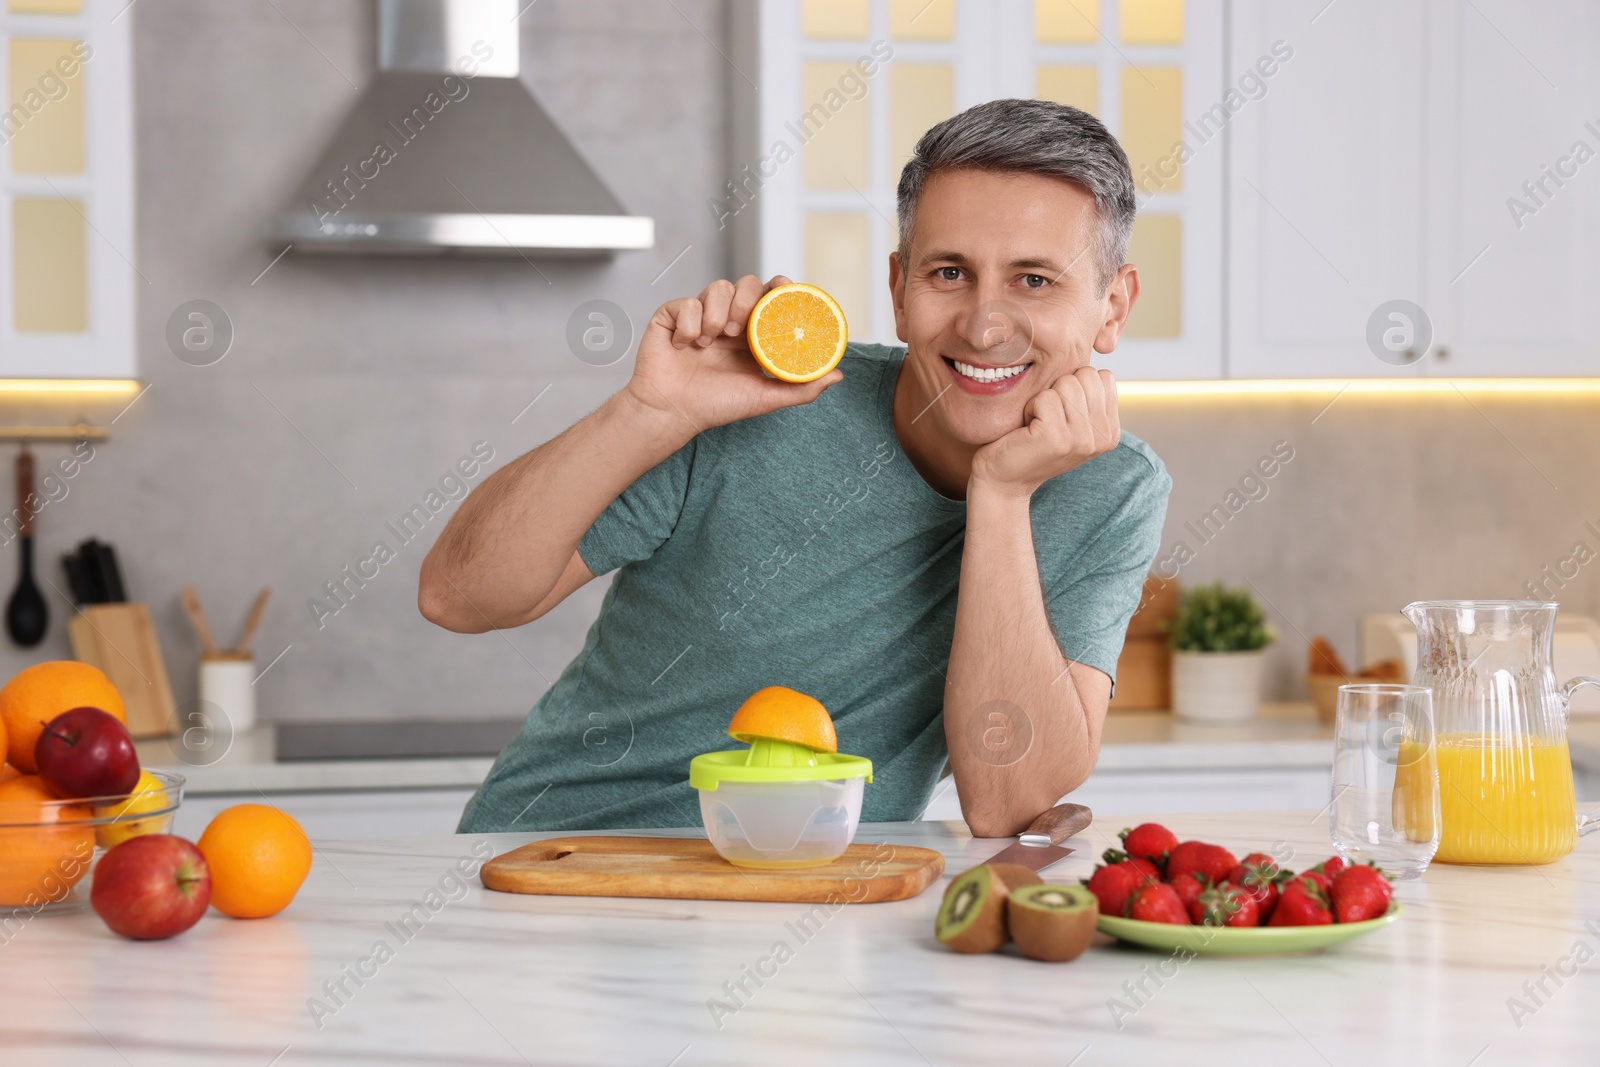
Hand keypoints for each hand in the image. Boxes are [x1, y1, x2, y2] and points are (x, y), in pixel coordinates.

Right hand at [623, 274, 843, 433]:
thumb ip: (801, 388)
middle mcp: (728, 320)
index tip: (785, 288)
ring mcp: (700, 316)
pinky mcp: (672, 316)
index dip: (779, 286)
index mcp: (751, 334)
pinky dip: (688, 324)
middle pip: (746, 283)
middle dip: (746, 301)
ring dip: (716, 314)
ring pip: (718, 287)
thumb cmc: (715, 406)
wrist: (671, 412)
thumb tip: (837, 375)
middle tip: (738, 331)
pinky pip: (686, 302)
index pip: (770, 297)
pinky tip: (685, 346)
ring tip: (710, 342)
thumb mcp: (764, 398)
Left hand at [969, 367, 1119, 497]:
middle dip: (1059, 389)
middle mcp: (1104, 437)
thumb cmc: (1031, 440)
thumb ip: (1087, 393)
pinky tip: (1027, 430)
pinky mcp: (1059, 439)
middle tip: (1046, 418)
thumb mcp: (1069, 417)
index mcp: (1111, 430)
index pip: (1103, 376)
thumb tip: (1099, 345)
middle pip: (1086, 375)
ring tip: (1037, 424)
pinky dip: (1030, 408)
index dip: (1074, 385)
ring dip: (1043, 399)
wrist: (1003, 478)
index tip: (1060, 413)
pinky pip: (1045, 397)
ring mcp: (1083, 440)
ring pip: (1066, 384)